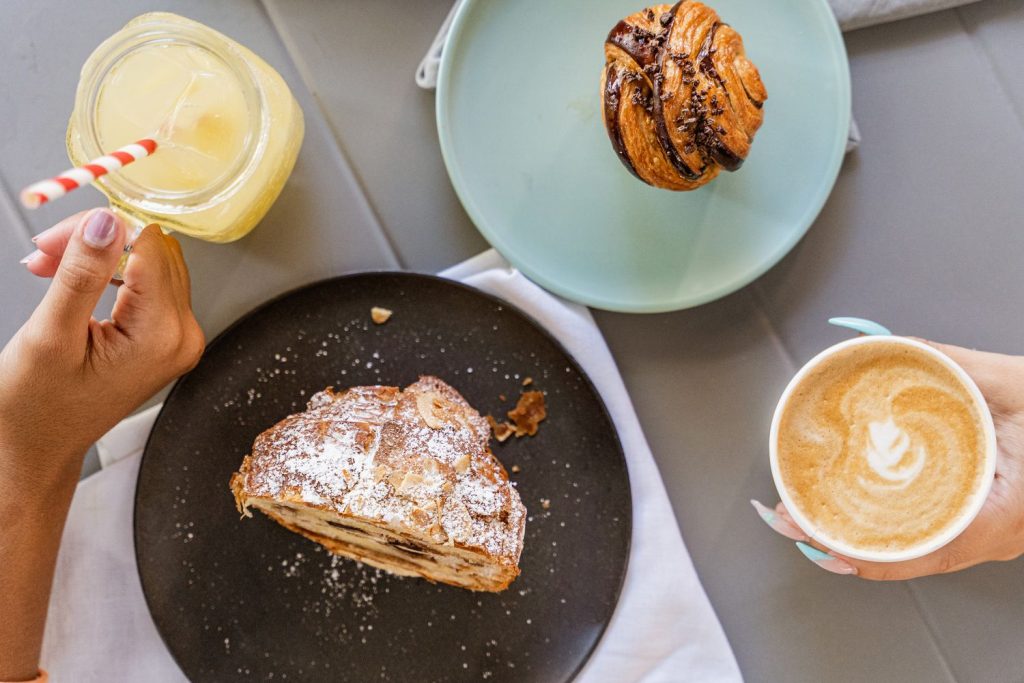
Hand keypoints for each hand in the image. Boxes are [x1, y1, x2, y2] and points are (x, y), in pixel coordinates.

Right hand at [1, 209, 203, 472]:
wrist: (36, 449)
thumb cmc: (37, 410)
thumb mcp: (51, 336)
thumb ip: (83, 275)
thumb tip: (108, 222)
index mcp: (163, 336)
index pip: (149, 245)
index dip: (100, 231)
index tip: (53, 240)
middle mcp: (183, 336)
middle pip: (153, 250)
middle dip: (97, 242)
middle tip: (45, 253)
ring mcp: (177, 338)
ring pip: (149, 262)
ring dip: (99, 256)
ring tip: (49, 268)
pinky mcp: (164, 338)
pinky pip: (146, 285)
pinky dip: (107, 274)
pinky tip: (69, 281)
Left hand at [753, 340, 1023, 579]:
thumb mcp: (1013, 384)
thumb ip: (951, 364)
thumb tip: (884, 345)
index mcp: (1000, 515)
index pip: (919, 553)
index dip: (860, 554)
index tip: (813, 539)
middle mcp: (993, 537)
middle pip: (906, 556)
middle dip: (841, 544)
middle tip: (790, 520)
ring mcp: (991, 537)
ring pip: (916, 551)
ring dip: (859, 539)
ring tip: (809, 518)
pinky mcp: (986, 524)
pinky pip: (930, 536)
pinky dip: (887, 531)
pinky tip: (855, 515)